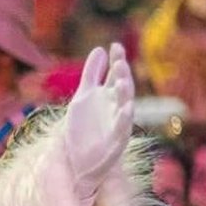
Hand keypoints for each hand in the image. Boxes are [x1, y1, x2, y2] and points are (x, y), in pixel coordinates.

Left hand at [63, 43, 134, 202]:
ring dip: (126, 95)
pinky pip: (123, 128)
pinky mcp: (116, 141)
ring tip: (122, 82)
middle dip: (122, 76)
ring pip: (126, 107)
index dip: (116, 60)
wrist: (79, 160)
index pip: (115, 75)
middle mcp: (116, 107)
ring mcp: (118, 124)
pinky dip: (124, 119)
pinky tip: (126, 108)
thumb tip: (100, 49)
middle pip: (122, 88)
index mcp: (109, 96)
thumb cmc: (84, 128)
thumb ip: (91, 74)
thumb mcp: (82, 98)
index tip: (114, 45)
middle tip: (119, 62)